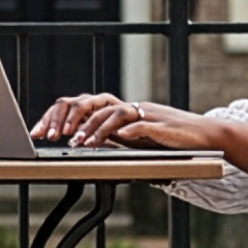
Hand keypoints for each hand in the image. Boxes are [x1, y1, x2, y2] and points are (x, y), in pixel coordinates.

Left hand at [35, 96, 247, 171]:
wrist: (206, 138)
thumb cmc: (170, 141)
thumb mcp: (135, 141)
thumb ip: (114, 139)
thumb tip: (87, 145)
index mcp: (120, 111)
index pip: (84, 106)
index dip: (61, 116)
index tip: (42, 132)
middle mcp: (130, 108)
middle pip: (93, 103)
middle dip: (71, 118)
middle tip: (56, 136)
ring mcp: (146, 114)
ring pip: (113, 112)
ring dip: (94, 128)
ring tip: (80, 142)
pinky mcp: (162, 125)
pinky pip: (141, 124)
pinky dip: (126, 130)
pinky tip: (116, 138)